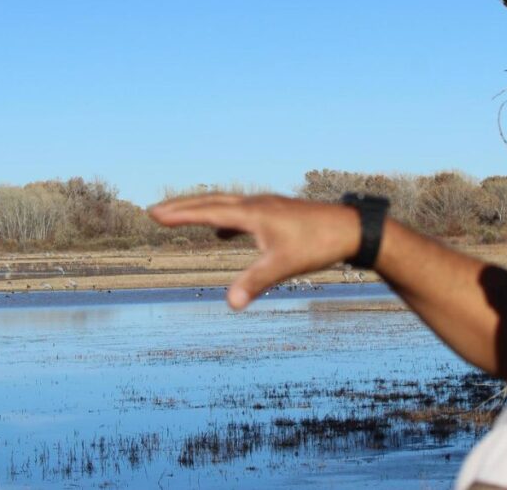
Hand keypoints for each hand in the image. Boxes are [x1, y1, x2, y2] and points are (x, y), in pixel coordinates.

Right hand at [149, 194, 361, 309]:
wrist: (351, 228)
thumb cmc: (317, 245)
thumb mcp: (283, 266)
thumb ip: (254, 283)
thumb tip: (230, 304)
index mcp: (253, 213)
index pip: (208, 212)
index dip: (180, 215)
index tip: (154, 214)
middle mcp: (256, 204)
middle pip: (211, 202)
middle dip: (182, 207)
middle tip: (154, 211)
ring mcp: (266, 206)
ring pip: (225, 204)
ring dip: (201, 209)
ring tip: (179, 216)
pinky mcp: (276, 212)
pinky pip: (241, 212)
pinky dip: (224, 218)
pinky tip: (223, 231)